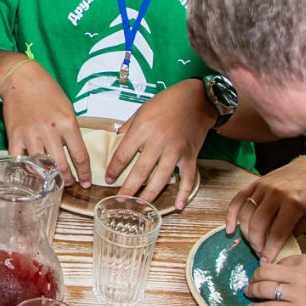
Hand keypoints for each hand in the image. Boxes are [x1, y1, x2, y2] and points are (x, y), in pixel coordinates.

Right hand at [0, 62, 91, 185]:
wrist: (20, 79)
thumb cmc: (46, 91)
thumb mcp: (67, 107)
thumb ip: (71, 129)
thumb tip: (75, 151)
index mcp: (67, 123)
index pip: (80, 156)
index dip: (85, 173)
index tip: (86, 182)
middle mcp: (50, 131)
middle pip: (62, 166)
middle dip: (68, 179)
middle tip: (70, 183)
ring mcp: (31, 135)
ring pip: (42, 167)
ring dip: (49, 178)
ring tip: (53, 180)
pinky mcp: (15, 136)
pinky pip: (20, 160)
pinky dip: (27, 169)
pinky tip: (32, 173)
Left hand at [108, 79, 208, 209]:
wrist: (196, 100)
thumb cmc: (166, 103)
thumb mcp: (141, 111)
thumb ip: (128, 127)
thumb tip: (116, 140)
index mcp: (142, 130)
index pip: (122, 155)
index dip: (114, 170)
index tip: (109, 179)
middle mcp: (158, 142)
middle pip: (140, 172)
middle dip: (128, 189)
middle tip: (119, 200)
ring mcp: (175, 151)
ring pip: (161, 179)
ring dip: (149, 195)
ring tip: (139, 205)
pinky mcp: (190, 156)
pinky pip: (186, 178)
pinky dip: (183, 193)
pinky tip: (177, 205)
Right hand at [226, 154, 305, 262]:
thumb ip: (295, 230)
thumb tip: (278, 245)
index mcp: (294, 202)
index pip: (277, 232)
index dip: (271, 250)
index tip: (267, 262)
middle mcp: (276, 193)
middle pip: (259, 224)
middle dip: (257, 243)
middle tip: (259, 254)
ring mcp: (263, 186)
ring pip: (246, 213)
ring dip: (246, 232)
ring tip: (252, 244)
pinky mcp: (256, 182)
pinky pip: (238, 199)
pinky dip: (231, 214)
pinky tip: (230, 229)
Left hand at [243, 252, 305, 305]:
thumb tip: (295, 274)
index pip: (282, 260)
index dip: (273, 267)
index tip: (269, 273)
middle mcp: (299, 273)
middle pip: (265, 271)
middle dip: (255, 276)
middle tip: (252, 281)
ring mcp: (296, 293)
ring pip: (263, 288)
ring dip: (252, 291)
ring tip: (249, 293)